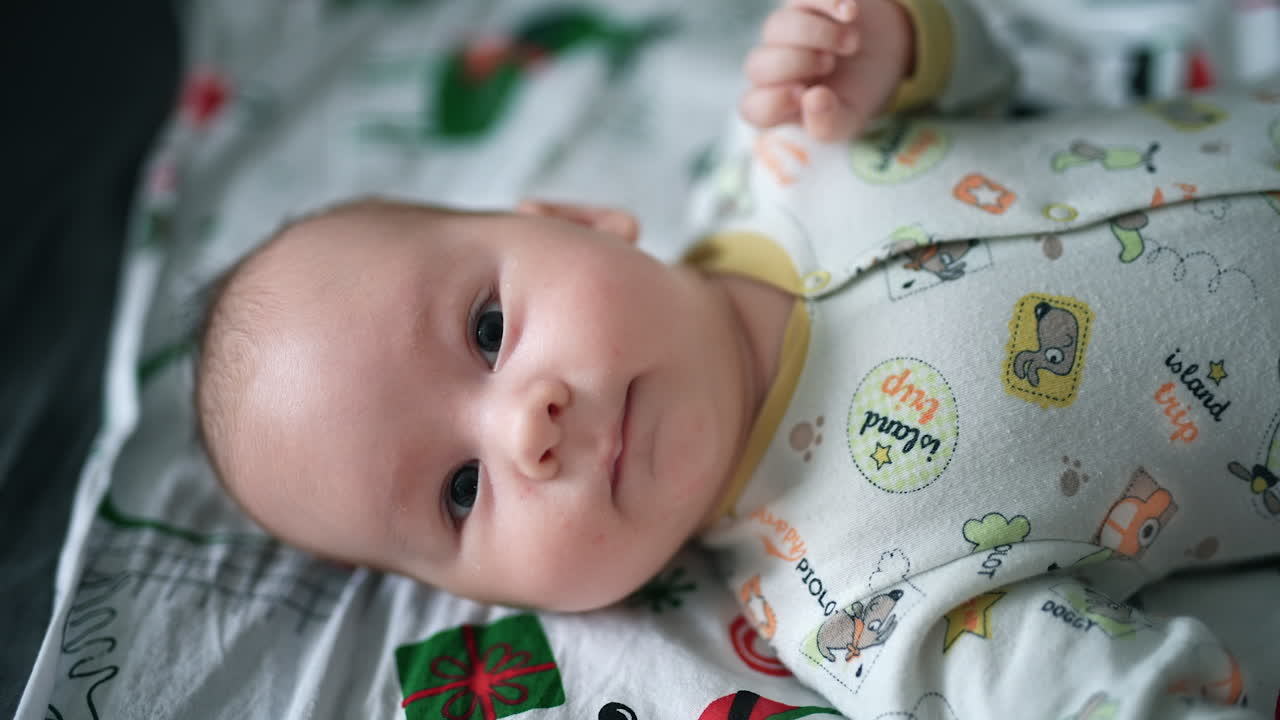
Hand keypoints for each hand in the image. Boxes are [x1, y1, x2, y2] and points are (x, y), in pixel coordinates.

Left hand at [741, 0, 914, 141]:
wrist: (886, 54)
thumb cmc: (856, 93)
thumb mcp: (848, 121)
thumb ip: (827, 123)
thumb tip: (812, 99)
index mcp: (779, 103)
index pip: (753, 108)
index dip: (771, 102)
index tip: (801, 94)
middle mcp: (775, 67)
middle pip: (757, 65)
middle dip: (794, 64)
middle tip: (828, 64)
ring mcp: (787, 31)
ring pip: (777, 26)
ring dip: (814, 34)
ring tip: (851, 45)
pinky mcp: (806, 2)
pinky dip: (827, 2)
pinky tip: (850, 13)